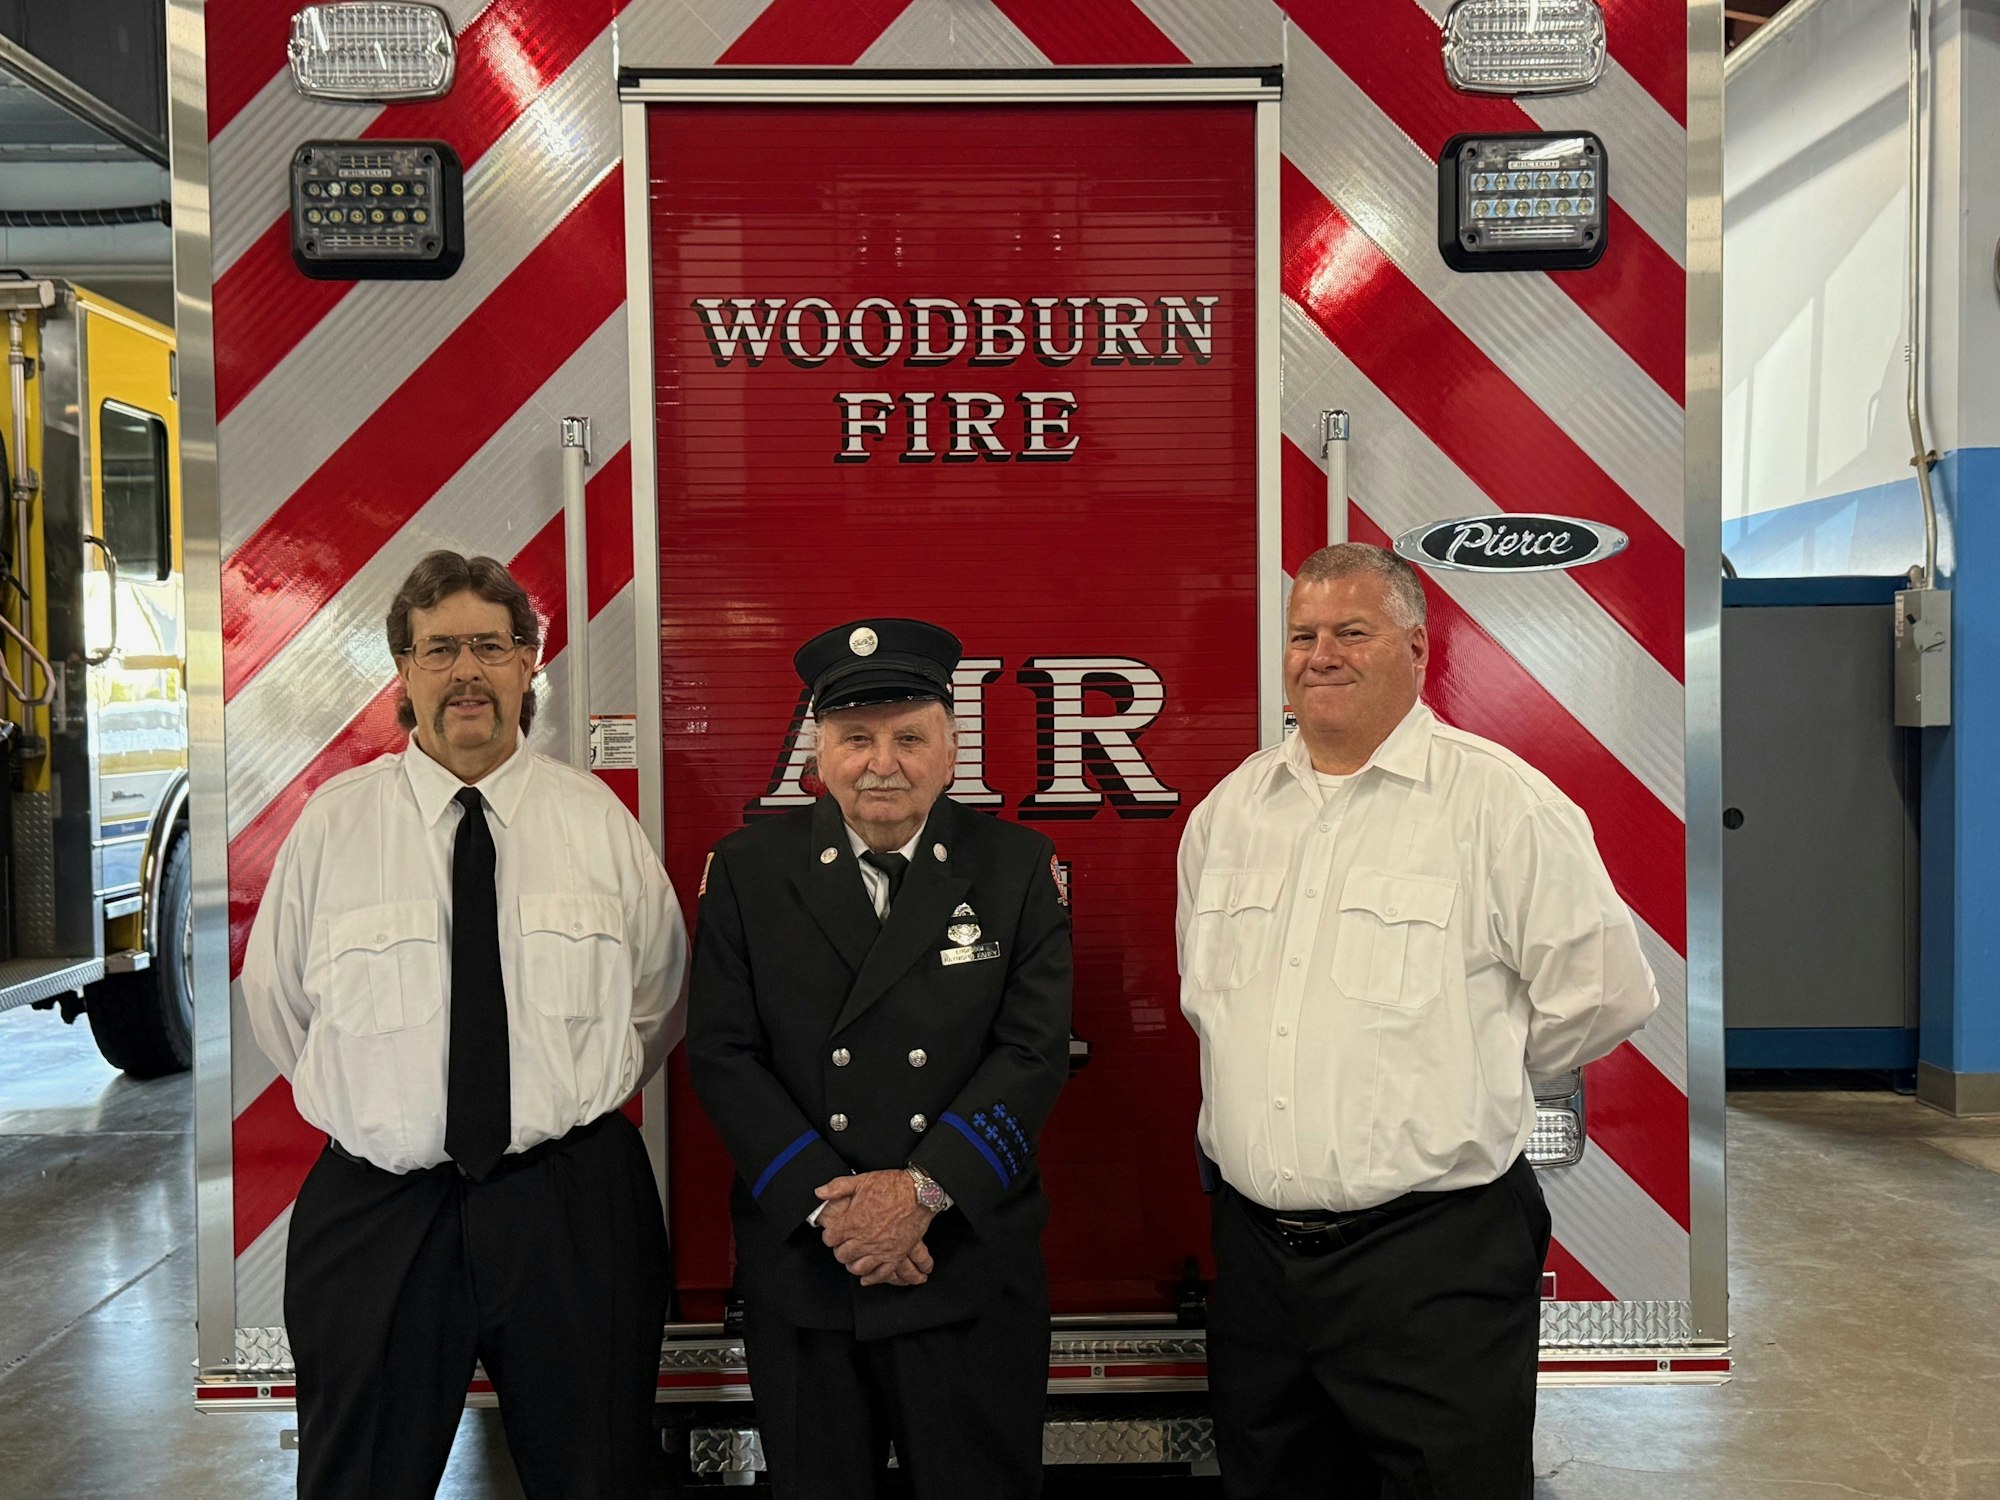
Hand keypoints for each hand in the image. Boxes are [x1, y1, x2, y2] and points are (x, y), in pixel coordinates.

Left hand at [815, 1171, 936, 1284]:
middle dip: (841, 1250)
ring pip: (858, 1268)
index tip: (834, 1233)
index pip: (830, 1239)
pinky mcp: (895, 1255)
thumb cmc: (892, 1186)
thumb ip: (838, 1187)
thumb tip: (820, 1192)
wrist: (920, 1193)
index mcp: (853, 1222)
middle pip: (842, 1255)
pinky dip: (871, 1278)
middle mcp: (865, 1239)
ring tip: (854, 1259)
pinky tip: (867, 1277)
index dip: (830, 1236)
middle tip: (844, 1245)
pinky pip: (880, 1275)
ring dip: (853, 1264)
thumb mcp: (861, 1180)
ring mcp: (880, 1250)